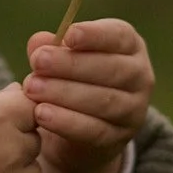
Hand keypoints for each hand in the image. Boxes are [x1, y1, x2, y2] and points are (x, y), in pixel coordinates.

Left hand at [23, 19, 153, 172]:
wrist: (81, 127)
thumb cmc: (73, 78)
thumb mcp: (62, 60)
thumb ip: (51, 49)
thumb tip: (38, 42)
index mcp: (129, 46)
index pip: (119, 36)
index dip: (95, 35)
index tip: (69, 35)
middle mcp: (139, 76)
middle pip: (111, 68)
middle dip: (71, 65)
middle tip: (38, 62)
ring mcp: (134, 109)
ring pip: (104, 101)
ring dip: (65, 94)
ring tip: (33, 88)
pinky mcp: (119, 138)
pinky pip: (94, 130)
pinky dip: (66, 122)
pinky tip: (41, 114)